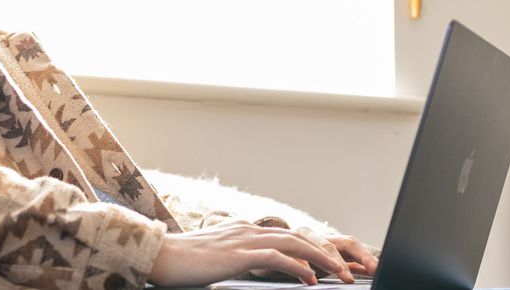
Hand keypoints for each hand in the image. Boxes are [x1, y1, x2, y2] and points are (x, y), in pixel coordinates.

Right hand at [147, 219, 356, 286]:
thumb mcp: (218, 259)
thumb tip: (256, 270)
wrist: (158, 256)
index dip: (316, 250)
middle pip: (300, 238)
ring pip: (295, 245)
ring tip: (342, 275)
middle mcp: (249, 231)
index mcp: (245, 231)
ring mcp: (244, 240)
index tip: (336, 264)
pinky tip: (311, 279)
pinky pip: (276, 258)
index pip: (290, 238)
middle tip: (351, 270)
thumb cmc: (183, 262)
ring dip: (322, 260)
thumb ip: (239, 260)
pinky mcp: (238, 255)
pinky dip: (297, 267)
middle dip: (330, 254)